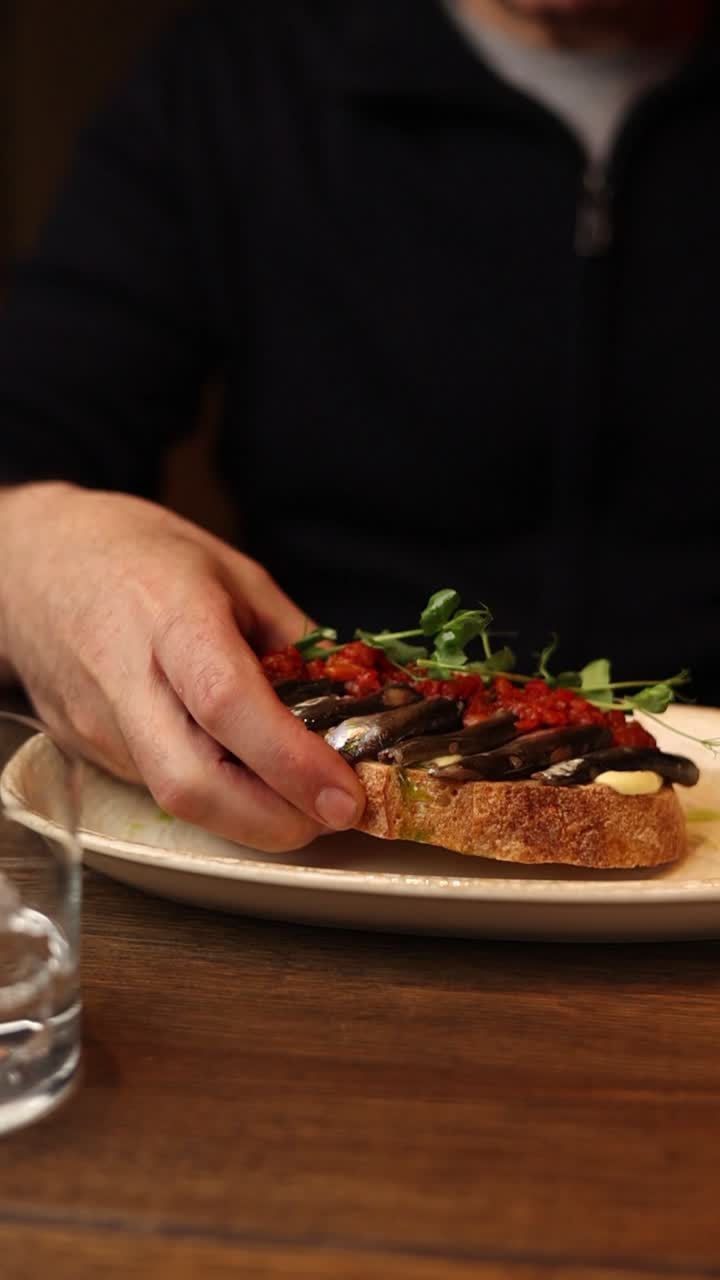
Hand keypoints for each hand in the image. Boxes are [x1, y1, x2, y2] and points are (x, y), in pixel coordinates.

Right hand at [0, 482, 364, 850]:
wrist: (34, 562)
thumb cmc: (138, 554)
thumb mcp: (235, 572)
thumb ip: (292, 640)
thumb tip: (353, 702)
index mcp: (170, 615)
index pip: (225, 703)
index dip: (290, 761)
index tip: (344, 794)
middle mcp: (125, 680)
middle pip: (192, 783)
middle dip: (275, 822)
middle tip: (334, 816)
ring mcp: (98, 725)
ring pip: (179, 800)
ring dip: (253, 816)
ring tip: (303, 798)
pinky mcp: (89, 751)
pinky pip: (161, 789)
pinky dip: (218, 797)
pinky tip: (249, 778)